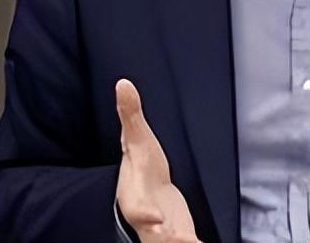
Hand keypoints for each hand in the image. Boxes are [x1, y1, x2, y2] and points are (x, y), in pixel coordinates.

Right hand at [115, 79, 199, 242]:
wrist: (146, 190)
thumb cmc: (141, 164)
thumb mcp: (137, 138)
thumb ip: (130, 114)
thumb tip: (123, 83)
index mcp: (135, 197)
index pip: (138, 209)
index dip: (146, 215)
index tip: (155, 219)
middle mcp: (148, 219)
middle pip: (155, 235)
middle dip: (167, 238)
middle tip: (183, 240)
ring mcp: (163, 231)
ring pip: (170, 242)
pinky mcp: (178, 234)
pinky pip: (186, 242)